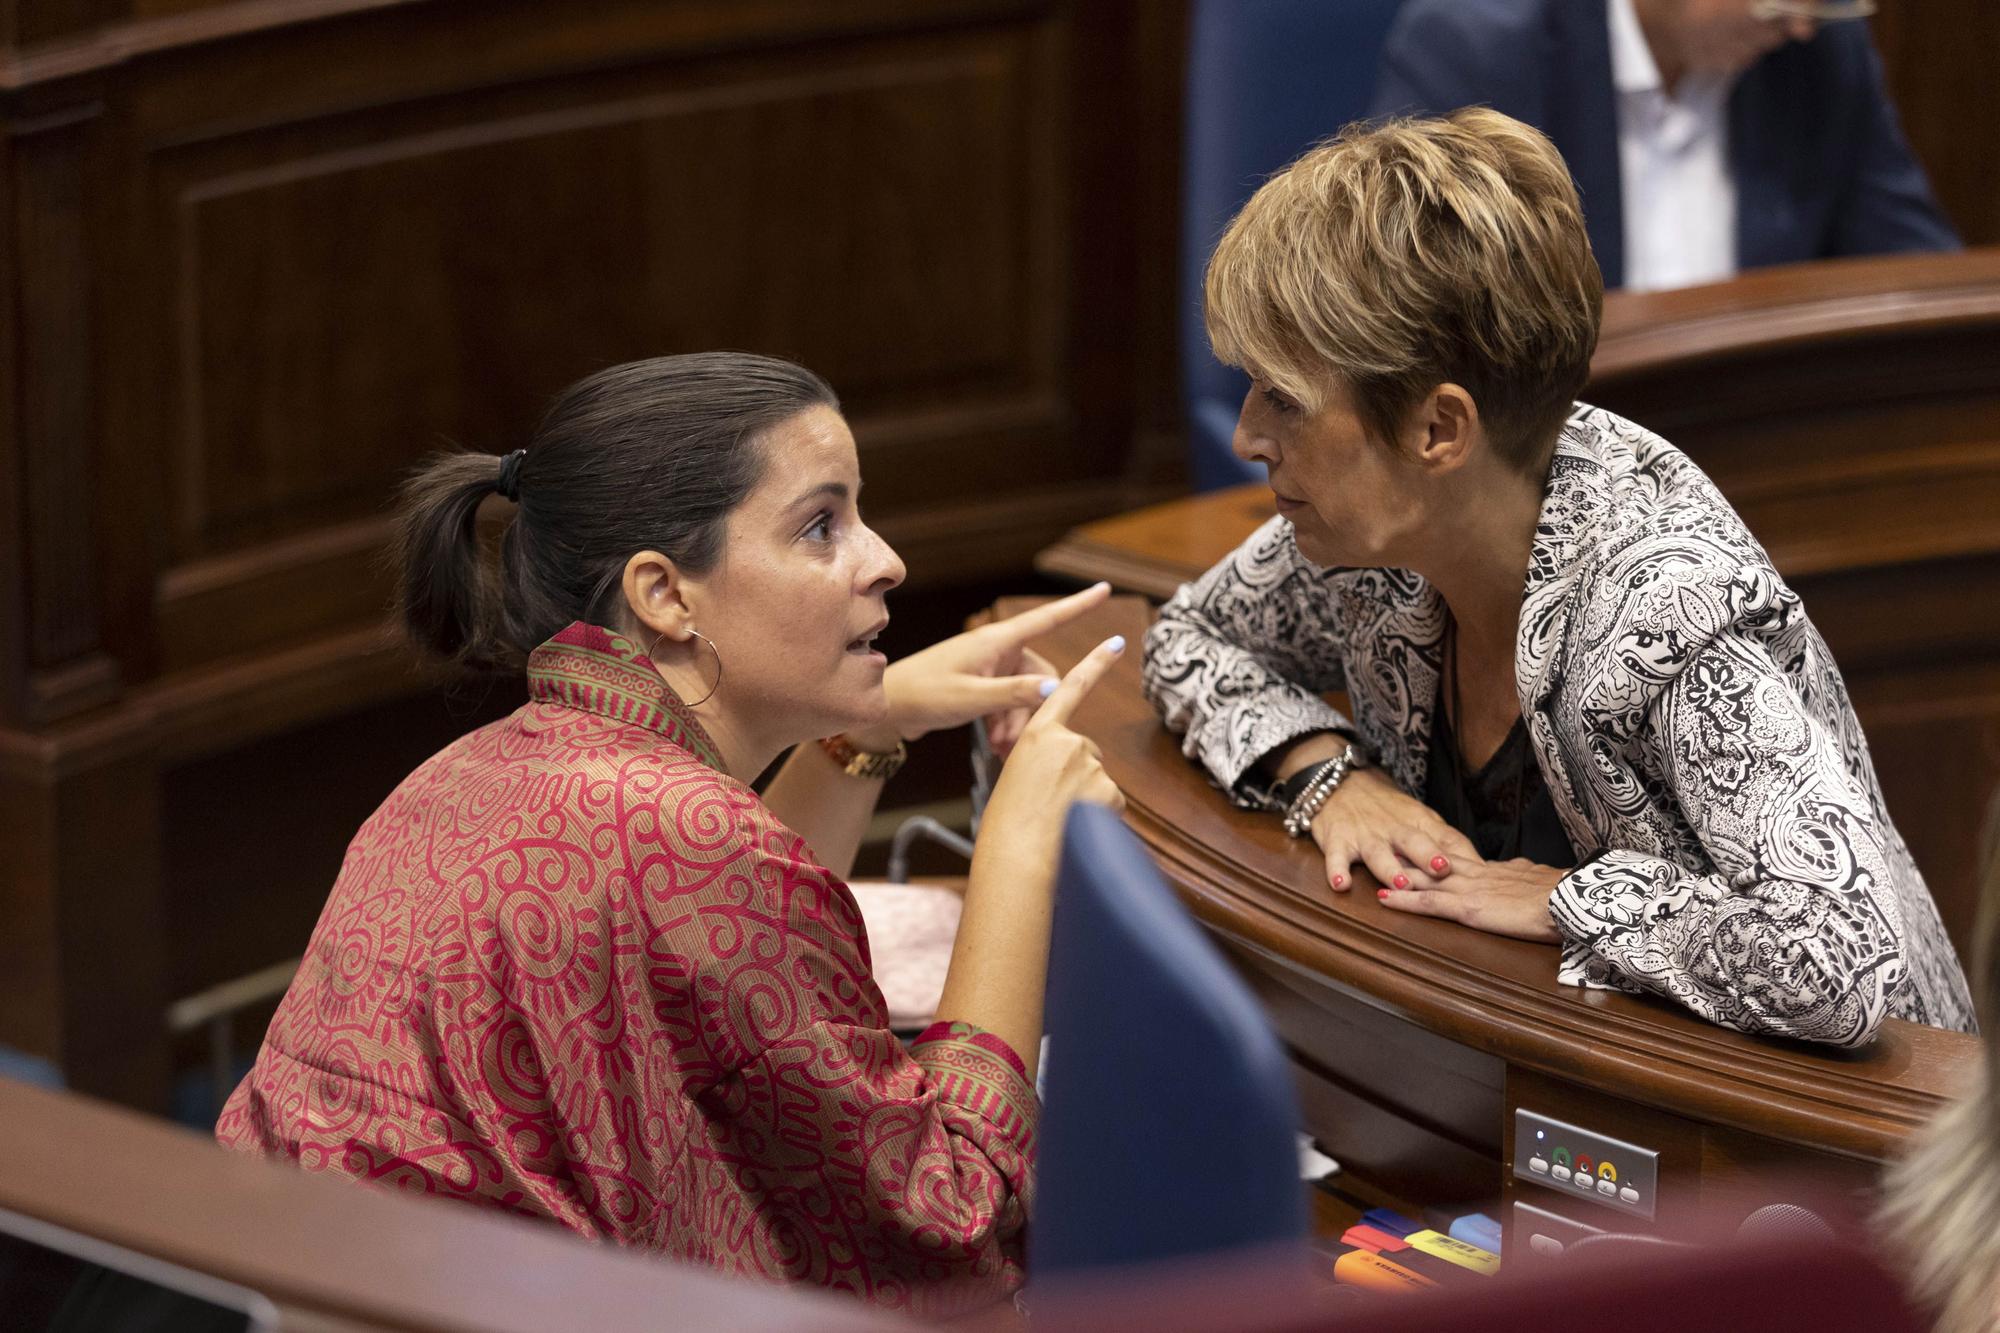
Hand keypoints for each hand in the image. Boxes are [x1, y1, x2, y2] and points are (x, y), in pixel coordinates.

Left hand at [854, 582, 1113, 753]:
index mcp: (995, 641)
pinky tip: (1000, 746)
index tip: (1105, 589)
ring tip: (1005, 750)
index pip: (1046, 619)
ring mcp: (987, 666)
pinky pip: (1008, 700)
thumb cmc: (923, 695)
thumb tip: (1054, 689)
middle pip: (1039, 673)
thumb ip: (1014, 693)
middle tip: (1023, 741)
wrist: (887, 707)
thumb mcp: (971, 698)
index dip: (1078, 605)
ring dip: (1020, 721)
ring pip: (1025, 692)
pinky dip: (1007, 722)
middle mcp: (995, 649)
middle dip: (1037, 707)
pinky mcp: (979, 684)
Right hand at [974, 633, 1127, 881]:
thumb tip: (1079, 772)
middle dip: (1076, 776)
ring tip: (1057, 821)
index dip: (1095, 663)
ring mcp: (1091, 766)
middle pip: (1085, 753)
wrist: (1018, 859)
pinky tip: (1075, 829)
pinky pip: (1111, 804)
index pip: (1071, 689)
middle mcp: (1069, 742)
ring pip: (1097, 781)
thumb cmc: (1008, 825)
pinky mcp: (1109, 790)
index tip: (1116, 641)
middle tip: (1048, 805)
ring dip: (1085, 801)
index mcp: (1039, 735)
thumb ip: (1048, 762)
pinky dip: (1099, 818)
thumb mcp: (1019, 778)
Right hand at [1311, 767, 1480, 893]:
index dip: (1462, 853)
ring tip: (1401, 884)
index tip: (1480, 871)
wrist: (1340, 783)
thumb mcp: (1418, 819)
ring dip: (1390, 868)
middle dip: (1428, 855)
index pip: (1445, 837)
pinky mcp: (1337, 841)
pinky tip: (1341, 885)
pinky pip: (1336, 857)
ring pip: (1378, 853)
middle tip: (1442, 870)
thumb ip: (1444, 842)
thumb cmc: (1386, 809)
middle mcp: (1394, 828)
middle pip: (1414, 841)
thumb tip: (1480, 869)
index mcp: (1418, 822)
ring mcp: (1365, 835)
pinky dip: (1336, 871)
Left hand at [1376, 856, 1564, 942]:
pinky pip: (1429, 904)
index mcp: (1496, 870)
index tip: (1416, 849)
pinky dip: (1404, 902)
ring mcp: (1470, 889)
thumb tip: (1526, 871)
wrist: (1571, 899)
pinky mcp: (1468, 907)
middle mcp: (1478, 874)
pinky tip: (1384, 900)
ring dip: (1397, 876)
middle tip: (1382, 849)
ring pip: (1424, 880)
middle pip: (1434, 863)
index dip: (1435, 856)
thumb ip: (1526, 875)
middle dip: (1408, 858)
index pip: (1458, 861)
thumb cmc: (1565, 895)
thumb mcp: (1541, 880)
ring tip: (1372, 870)